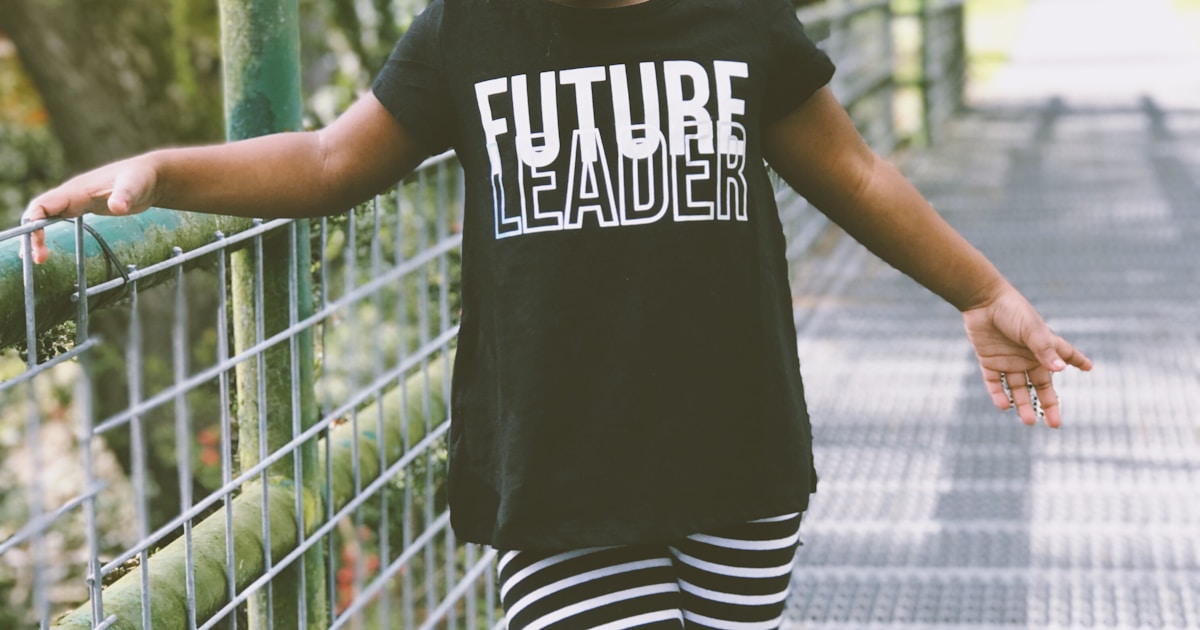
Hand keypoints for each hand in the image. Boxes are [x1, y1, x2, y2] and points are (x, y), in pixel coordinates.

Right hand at [20, 156, 157, 263]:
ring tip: (39, 259)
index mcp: (77, 190)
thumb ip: (125, 195)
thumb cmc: (141, 178)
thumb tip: (117, 207)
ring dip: (38, 236)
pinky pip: (57, 219)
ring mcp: (76, 200)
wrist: (151, 176)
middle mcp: (72, 194)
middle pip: (40, 213)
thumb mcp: (135, 186)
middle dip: (33, 234)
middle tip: (39, 259)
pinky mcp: (84, 207)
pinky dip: (48, 233)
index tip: (37, 243)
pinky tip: (46, 250)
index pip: (44, 204)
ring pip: (46, 216)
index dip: (34, 222)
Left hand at [962, 284, 1092, 427]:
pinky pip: (995, 383)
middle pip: (1041, 384)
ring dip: (1023, 404)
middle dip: (1048, 404)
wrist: (981, 301)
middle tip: (1055, 424)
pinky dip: (999, 395)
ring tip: (1028, 421)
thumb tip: (1062, 370)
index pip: (1065, 355)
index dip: (1077, 360)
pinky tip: (1004, 406)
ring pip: (1018, 388)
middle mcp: (1028, 356)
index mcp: (1044, 345)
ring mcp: (1009, 360)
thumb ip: (1045, 350)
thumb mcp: (1031, 330)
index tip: (1090, 368)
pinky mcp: (989, 361)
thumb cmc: (1011, 311)